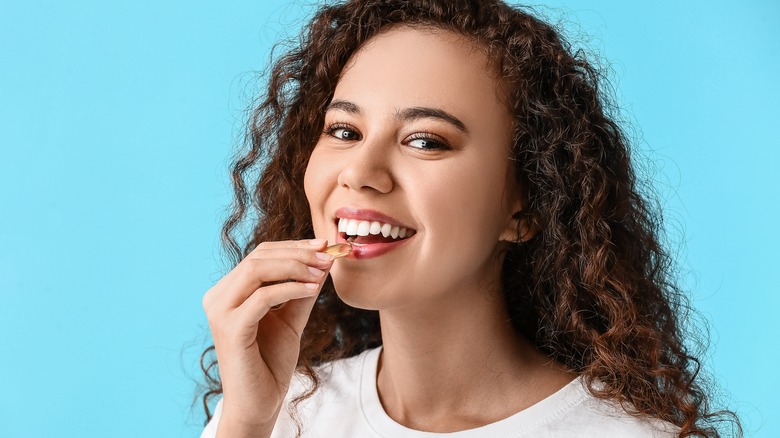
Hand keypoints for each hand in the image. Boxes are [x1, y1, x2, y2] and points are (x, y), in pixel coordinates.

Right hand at [202, 238, 333, 433]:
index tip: (324, 246)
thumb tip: (323, 262)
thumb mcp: (291, 318)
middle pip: (258, 257)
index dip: (293, 246)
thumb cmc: (271, 362)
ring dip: (295, 266)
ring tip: (322, 271)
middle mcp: (218, 297)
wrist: (260, 403)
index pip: (259, 255)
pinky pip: (263, 297)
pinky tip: (312, 289)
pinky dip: (291, 288)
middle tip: (328, 256)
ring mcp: (220, 312)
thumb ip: (302, 290)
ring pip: (257, 270)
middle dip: (297, 253)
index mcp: (228, 291)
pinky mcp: (231, 328)